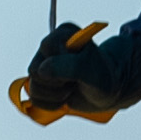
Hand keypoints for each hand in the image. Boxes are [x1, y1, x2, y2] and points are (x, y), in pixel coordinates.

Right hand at [12, 20, 140, 124]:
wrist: (108, 93)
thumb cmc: (103, 77)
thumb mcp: (91, 70)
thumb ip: (68, 67)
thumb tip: (41, 70)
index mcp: (63, 35)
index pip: (45, 47)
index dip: (59, 63)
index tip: (76, 67)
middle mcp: (50, 49)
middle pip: (34, 70)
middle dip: (57, 82)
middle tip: (75, 80)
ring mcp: (43, 66)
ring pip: (32, 87)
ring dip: (55, 95)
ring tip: (72, 88)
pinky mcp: (41, 83)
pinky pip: (35, 99)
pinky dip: (52, 104)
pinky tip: (66, 97)